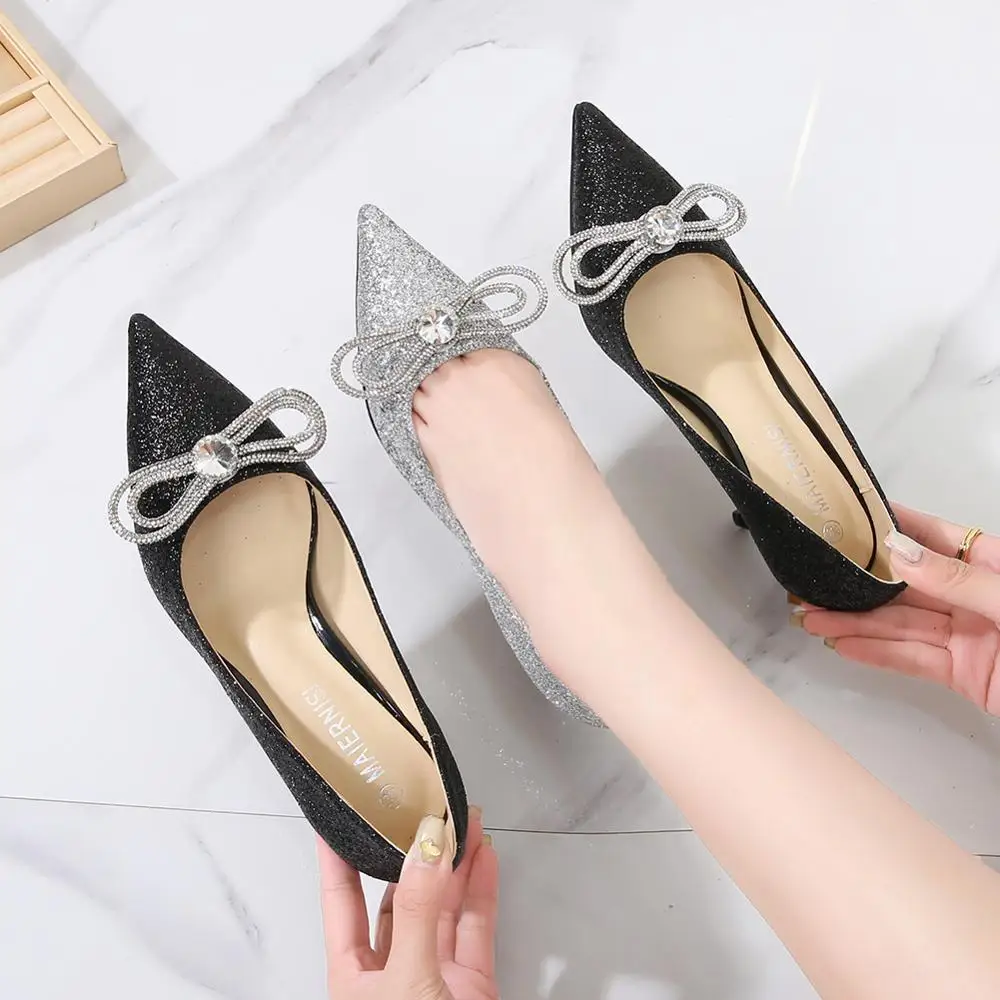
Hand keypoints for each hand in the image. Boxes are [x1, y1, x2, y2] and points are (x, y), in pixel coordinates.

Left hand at [319, 809, 498, 999]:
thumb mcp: (404, 979)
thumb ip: (417, 913)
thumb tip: (426, 851)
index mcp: (353, 975)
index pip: (341, 902)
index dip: (338, 860)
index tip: (340, 819)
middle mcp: (392, 971)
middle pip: (401, 898)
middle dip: (415, 855)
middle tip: (423, 814)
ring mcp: (434, 975)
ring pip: (443, 908)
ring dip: (455, 865)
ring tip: (461, 824)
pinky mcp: (472, 983)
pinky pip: (476, 927)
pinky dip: (482, 891)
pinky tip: (484, 858)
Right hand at [795, 504, 999, 713]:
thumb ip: (957, 579)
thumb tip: (899, 551)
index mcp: (996, 565)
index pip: (934, 536)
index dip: (890, 525)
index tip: (845, 517)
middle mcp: (977, 596)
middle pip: (907, 586)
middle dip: (857, 584)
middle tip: (812, 580)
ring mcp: (970, 636)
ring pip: (901, 625)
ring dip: (855, 622)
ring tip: (811, 617)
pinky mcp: (965, 674)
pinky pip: (912, 660)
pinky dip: (876, 655)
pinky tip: (843, 645)